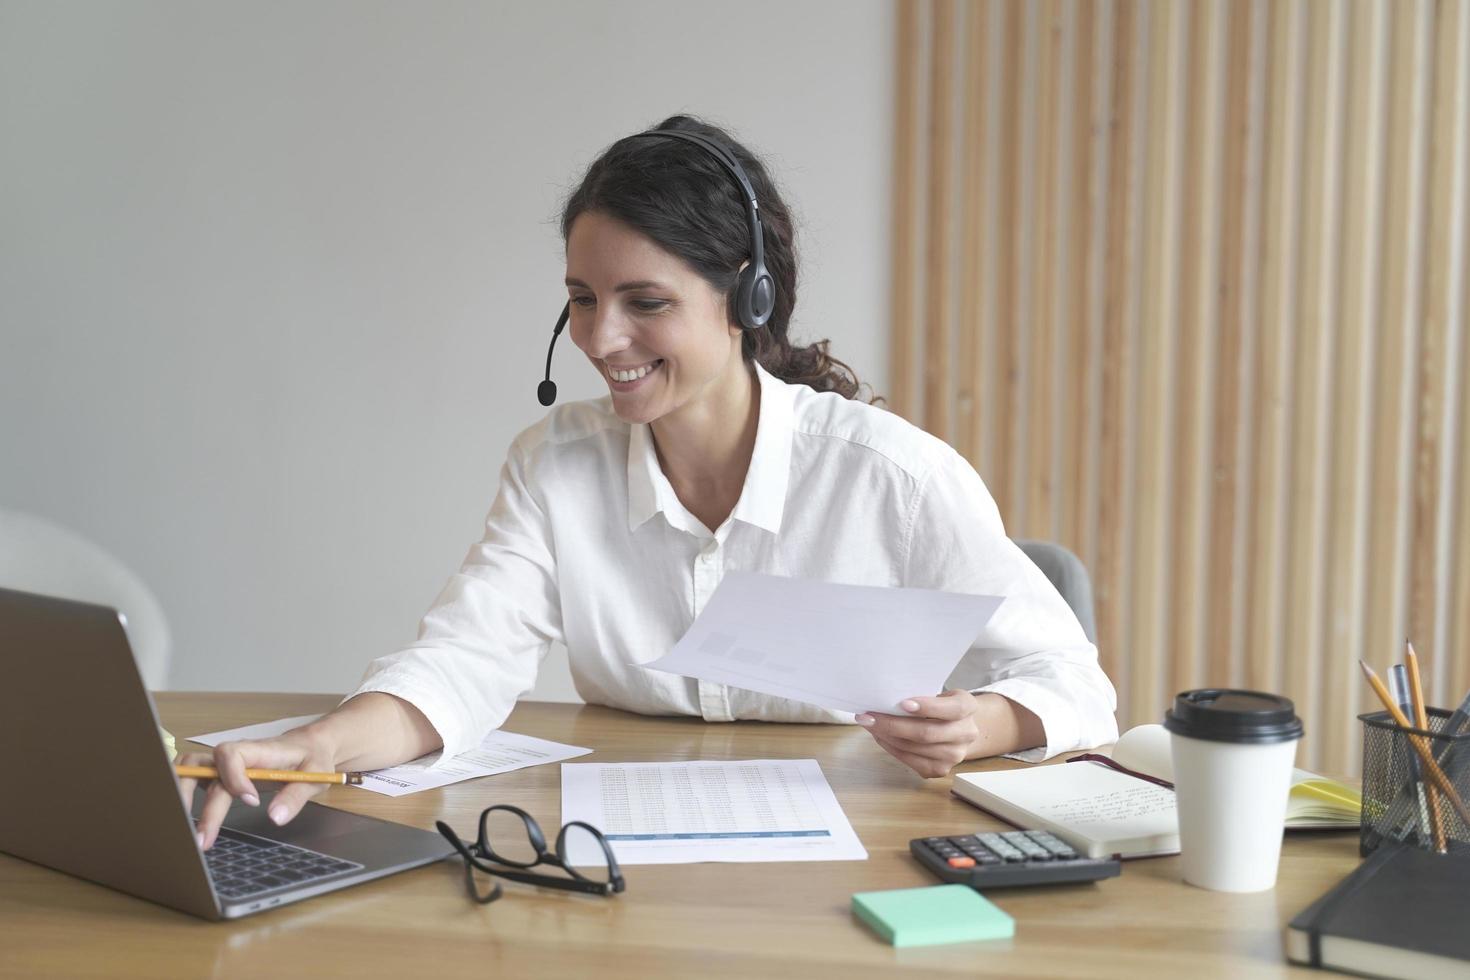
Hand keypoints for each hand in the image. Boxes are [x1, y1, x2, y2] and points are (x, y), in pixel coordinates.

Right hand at [176, 728, 337, 850]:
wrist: (310, 745)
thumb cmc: (312, 757)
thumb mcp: (315, 776)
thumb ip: (295, 796)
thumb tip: (275, 818)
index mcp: (260, 750)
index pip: (232, 754)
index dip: (234, 777)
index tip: (251, 801)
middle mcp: (238, 755)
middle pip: (207, 772)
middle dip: (204, 806)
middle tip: (203, 840)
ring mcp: (227, 763)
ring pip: (192, 768)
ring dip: (183, 794)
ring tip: (184, 830)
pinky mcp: (222, 773)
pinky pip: (195, 776)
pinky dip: (184, 792)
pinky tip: (186, 818)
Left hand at [855, 689, 983, 777]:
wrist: (959, 729)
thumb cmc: (941, 706)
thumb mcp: (940, 694)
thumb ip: (922, 696)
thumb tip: (886, 699)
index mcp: (968, 707)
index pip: (952, 709)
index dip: (927, 707)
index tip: (902, 703)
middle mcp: (966, 733)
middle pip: (926, 733)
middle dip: (893, 725)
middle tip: (869, 716)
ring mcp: (954, 755)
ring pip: (914, 748)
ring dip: (886, 737)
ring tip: (869, 725)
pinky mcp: (940, 769)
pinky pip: (910, 760)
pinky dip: (891, 748)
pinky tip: (880, 737)